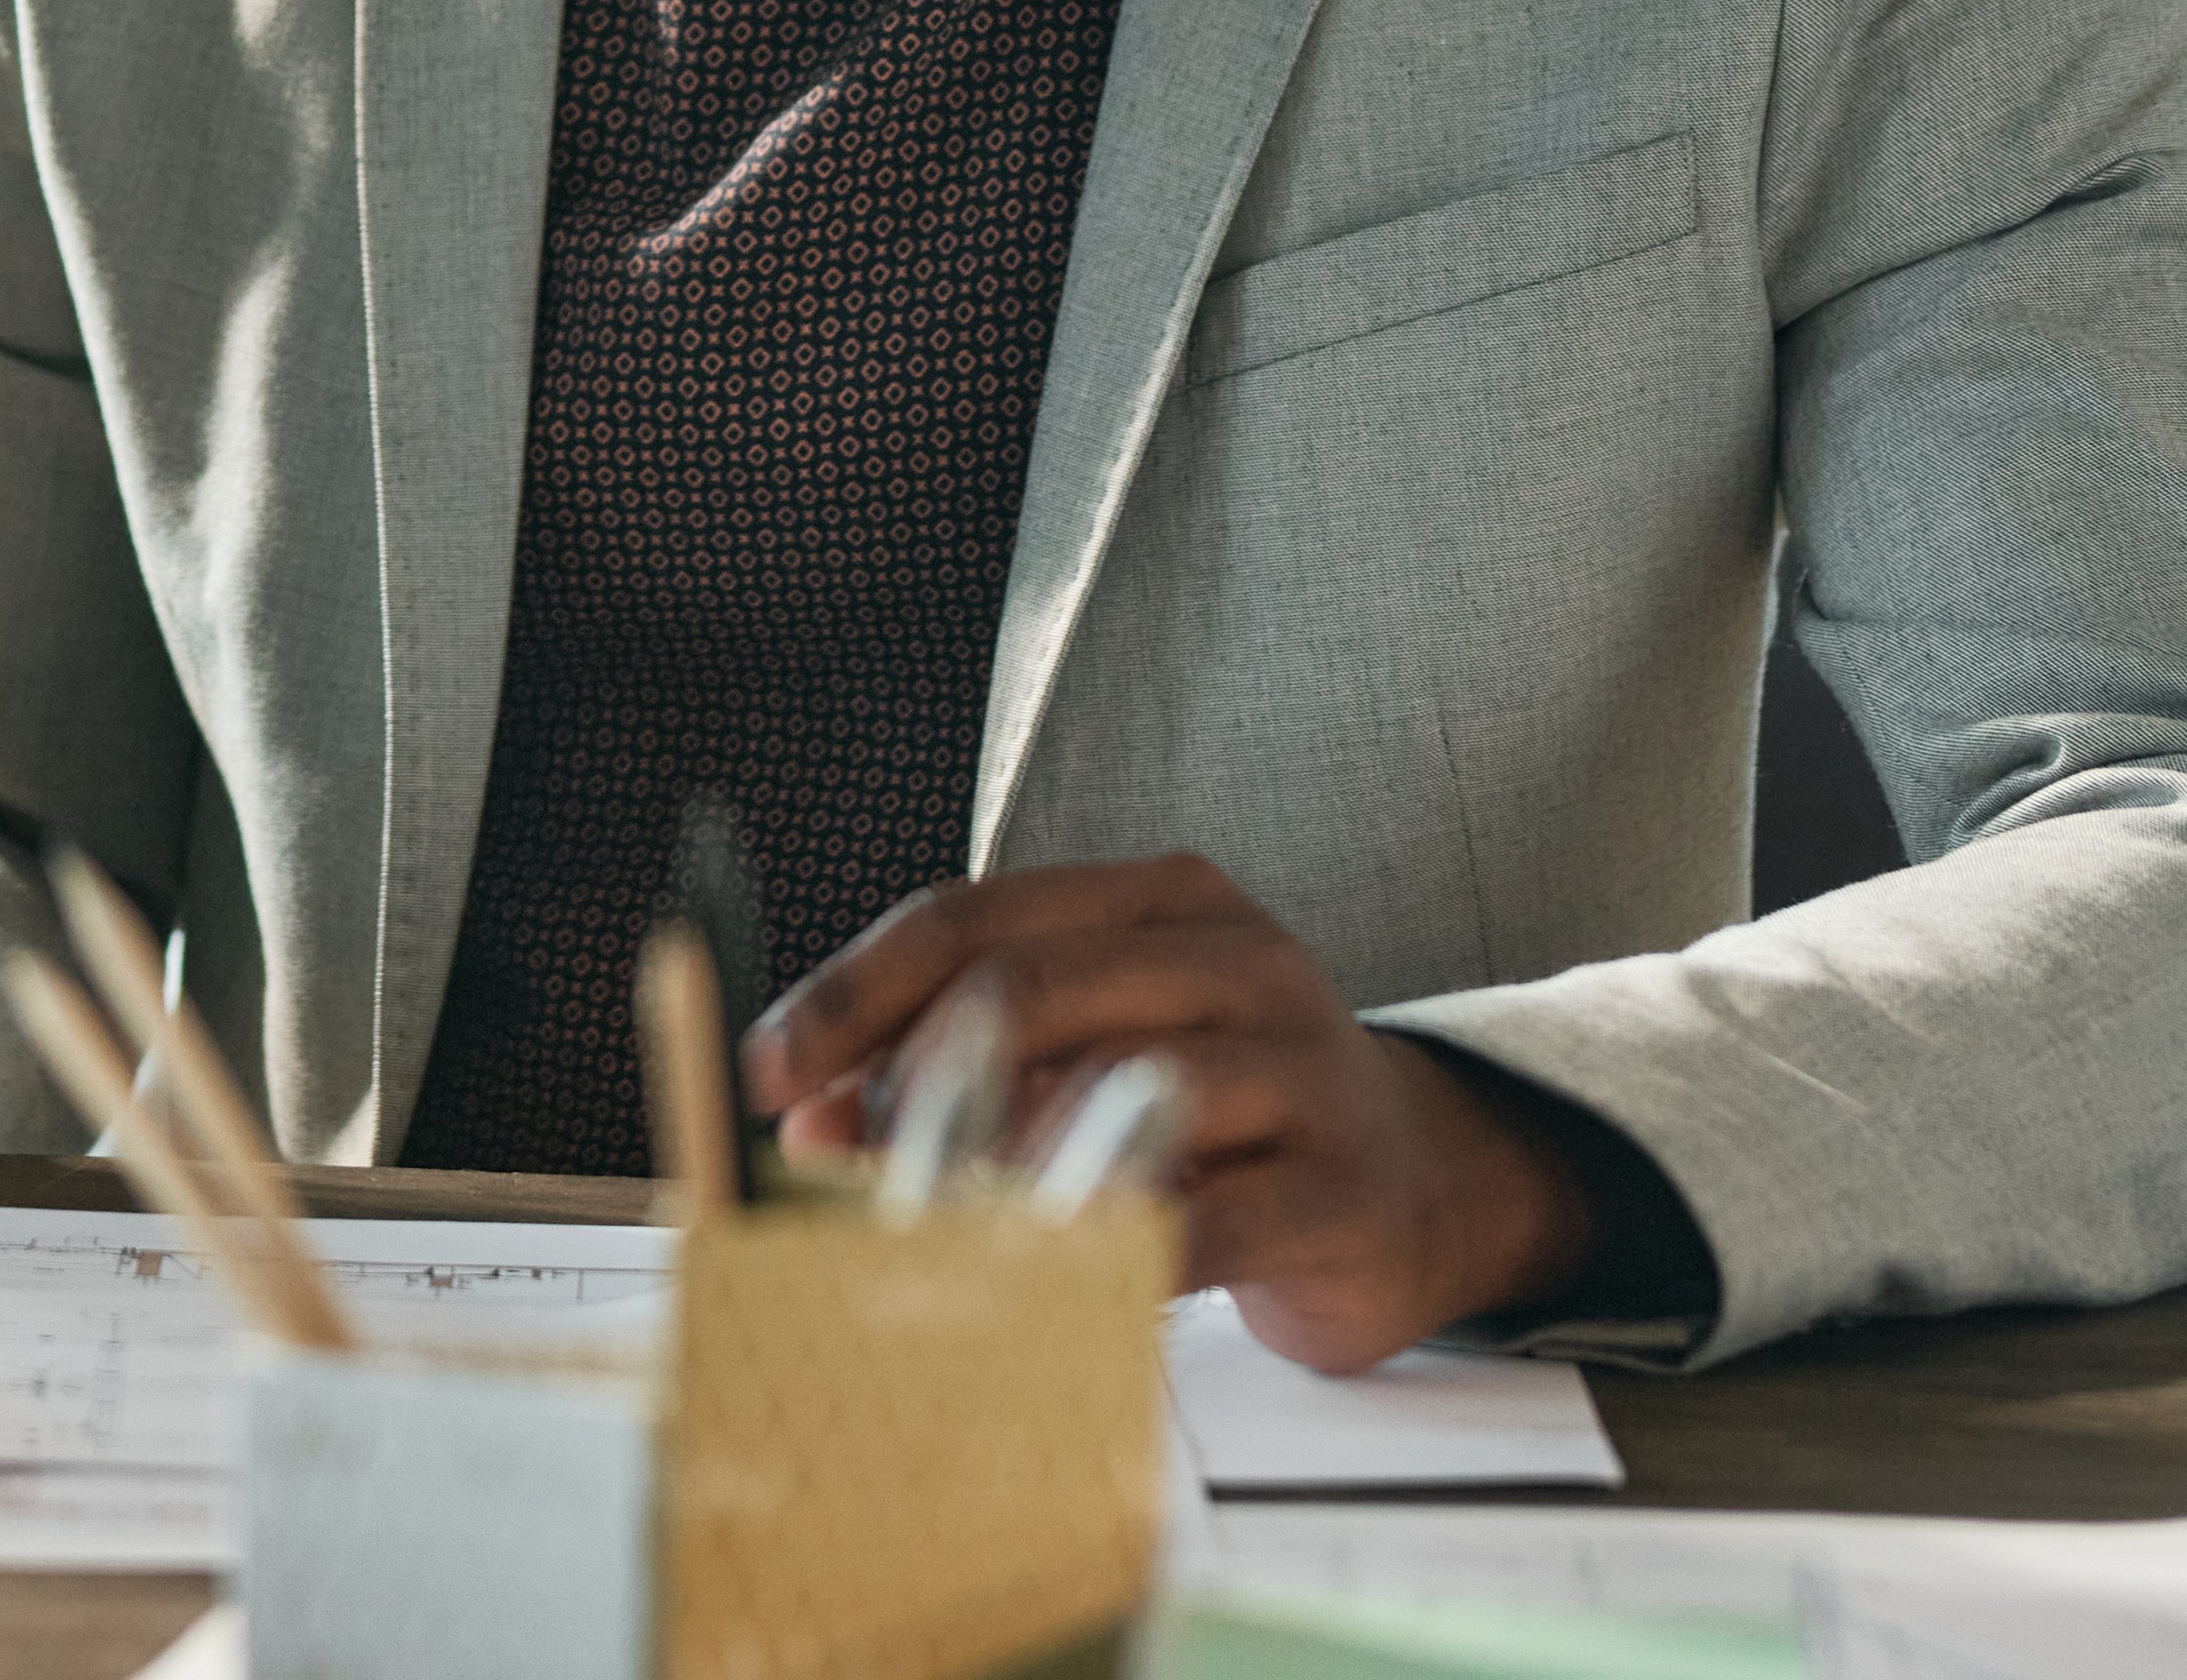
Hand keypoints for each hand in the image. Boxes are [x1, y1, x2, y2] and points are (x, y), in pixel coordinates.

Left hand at [738, 853, 1593, 1369]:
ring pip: (1116, 1098)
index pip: (968, 918)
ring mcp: (1306, 1069)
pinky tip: (1047, 1284)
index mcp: (1161, 901)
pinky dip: (1105, 1259)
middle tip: (840, 1165)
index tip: (763, 1072)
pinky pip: (1203, 1226)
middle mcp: (1238, 960)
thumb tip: (802, 1121)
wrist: (1423, 1188)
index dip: (850, 996)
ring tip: (929, 1222)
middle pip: (1028, 991)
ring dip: (996, 1170)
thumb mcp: (1096, 1050)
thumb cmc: (1225, 1115)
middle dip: (908, 1083)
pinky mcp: (1345, 1193)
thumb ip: (962, 1060)